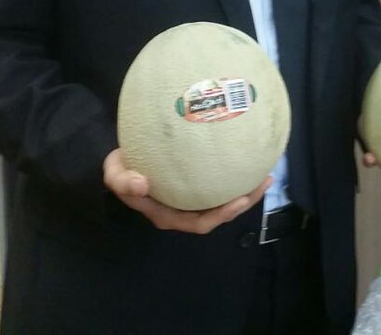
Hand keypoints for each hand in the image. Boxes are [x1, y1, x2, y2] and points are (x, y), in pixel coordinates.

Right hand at [103, 148, 269, 232]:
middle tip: (264, 182)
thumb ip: (121, 181)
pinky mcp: (198, 183)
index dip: (221, 216)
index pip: (199, 223)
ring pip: (224, 200)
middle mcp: (184, 210)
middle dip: (244, 202)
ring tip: (266, 174)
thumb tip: (141, 186)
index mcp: (167, 213)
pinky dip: (236, 177)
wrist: (125, 157)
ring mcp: (193, 197)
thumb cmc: (122, 167)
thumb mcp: (114, 172)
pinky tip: (251, 161)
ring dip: (246, 191)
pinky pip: (221, 184)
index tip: (240, 200)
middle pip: (219, 214)